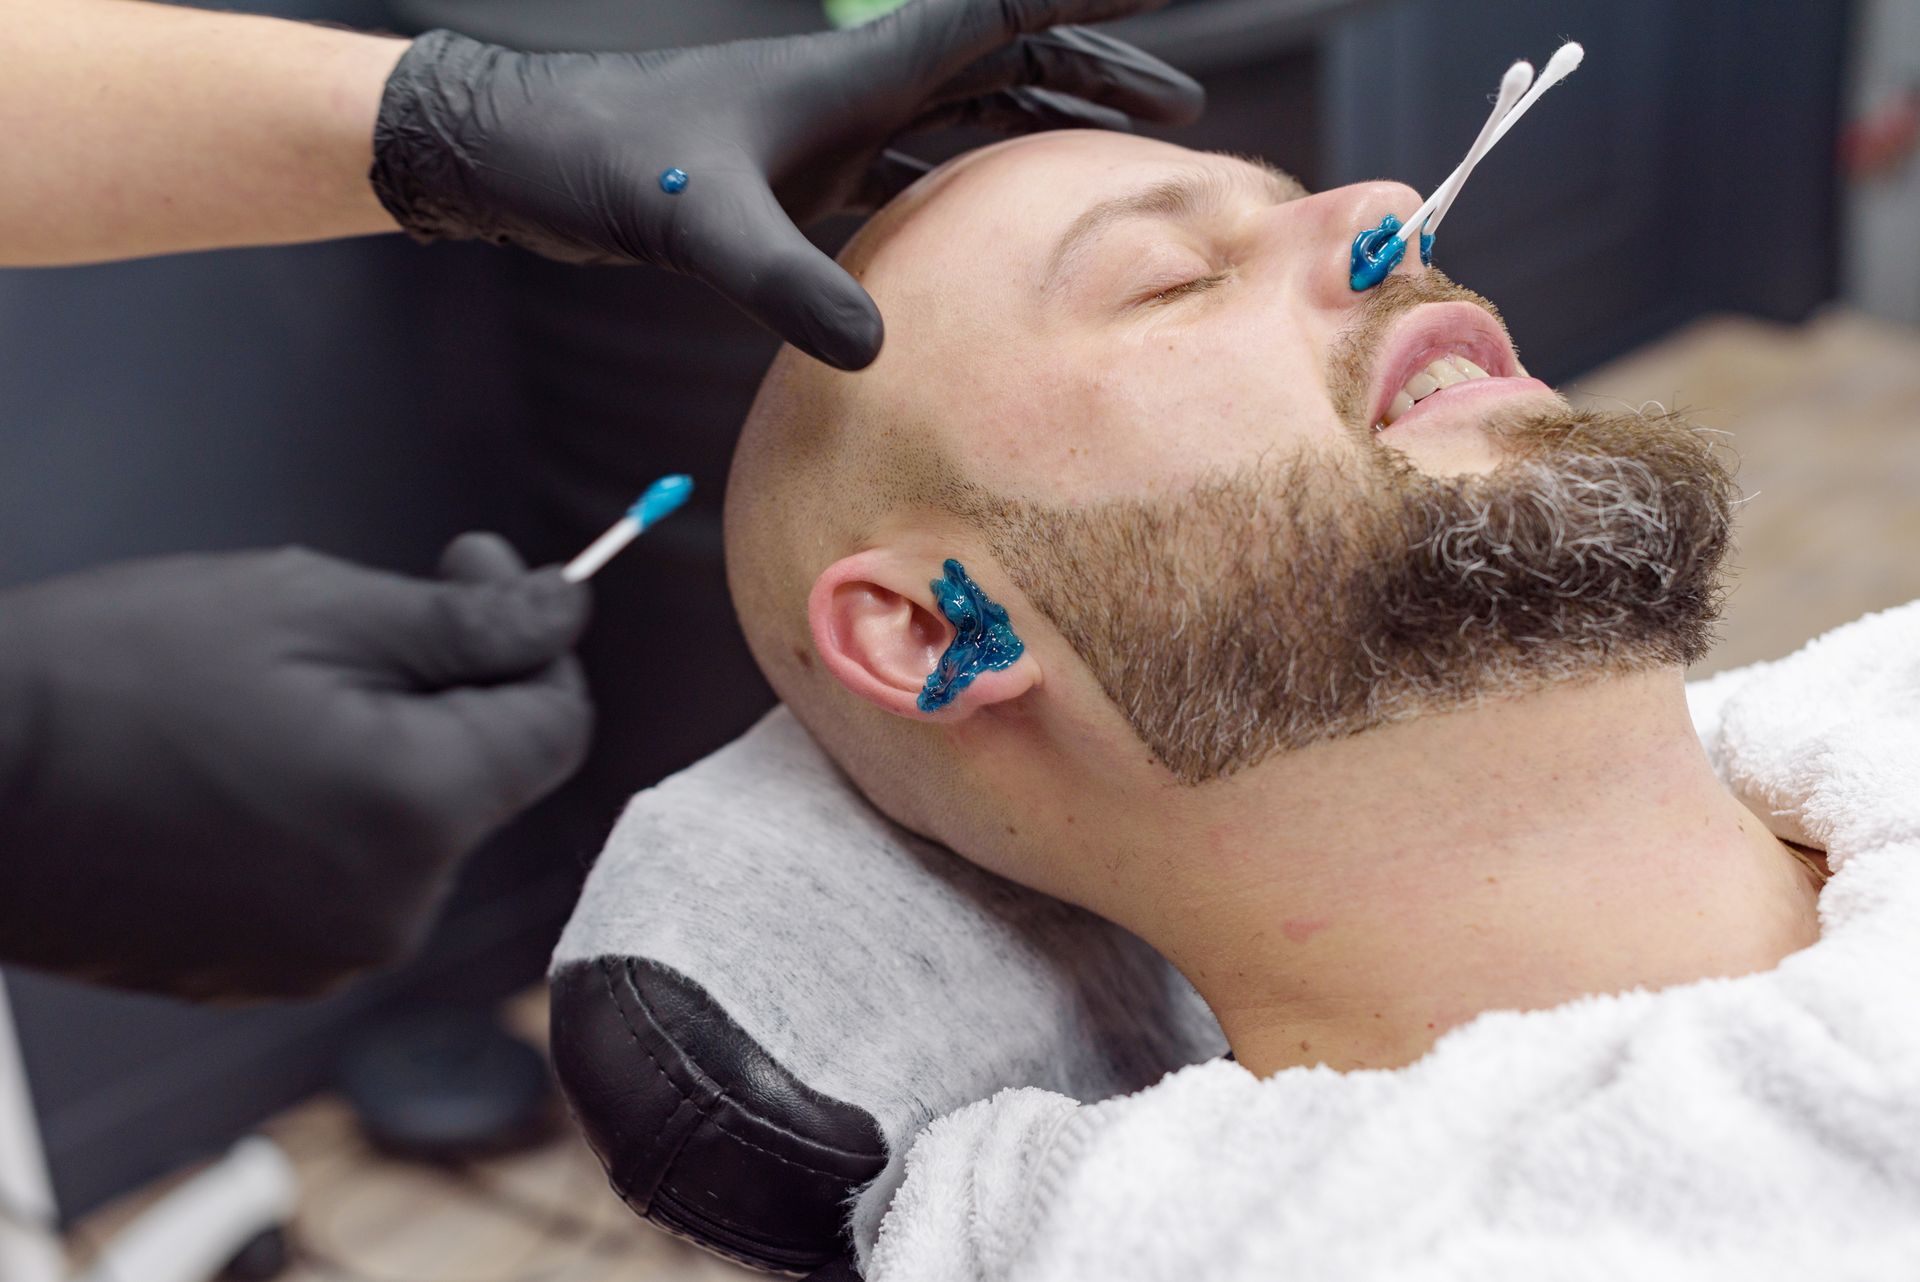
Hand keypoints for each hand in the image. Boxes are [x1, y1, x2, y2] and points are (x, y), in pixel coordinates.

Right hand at [0, 535, 591, 998]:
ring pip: (415, 827)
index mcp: (418, 809)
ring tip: (273, 695)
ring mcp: (325, 955)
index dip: (533, 639)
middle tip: (363, 617)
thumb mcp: (311, 607)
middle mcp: (393, 906)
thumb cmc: (115, 673)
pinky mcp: (264, 972)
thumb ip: (464, 622)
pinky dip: (326, 816)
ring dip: (386, 751)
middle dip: (450, 689)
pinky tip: (239, 765)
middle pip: (487, 777)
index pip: (557, 724)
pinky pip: (347, 878)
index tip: (473, 569)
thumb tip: (566, 615)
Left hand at [369, 0, 1203, 368]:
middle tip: (1178, 104)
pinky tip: (992, 216)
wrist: (524, 156)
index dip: (1085, 3)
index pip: (996, 14)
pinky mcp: (805, 170)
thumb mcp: (699, 224)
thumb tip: (876, 354)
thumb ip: (786, 284)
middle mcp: (857, 89)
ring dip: (1044, 121)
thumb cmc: (603, 162)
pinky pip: (916, 165)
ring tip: (1116, 148)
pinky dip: (970, 177)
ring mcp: (833, 128)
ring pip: (968, 111)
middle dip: (1095, 70)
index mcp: (855, 75)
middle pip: (1005, 60)